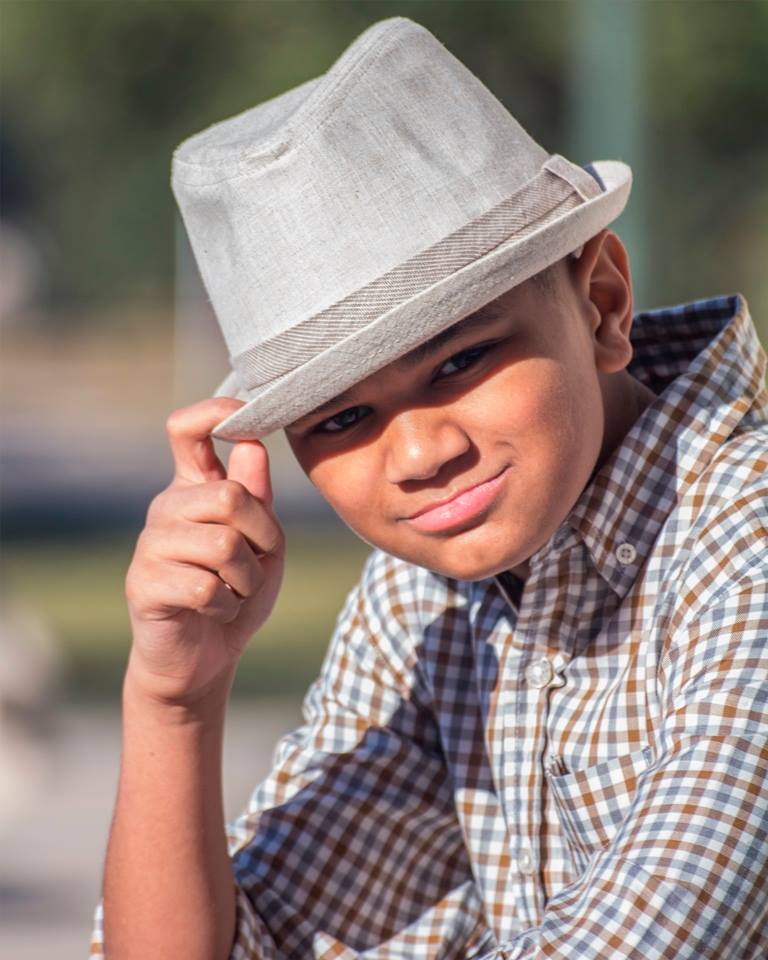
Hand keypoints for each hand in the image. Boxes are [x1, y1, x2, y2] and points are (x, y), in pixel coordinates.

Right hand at [123, 397, 284, 706]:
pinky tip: (214, 611)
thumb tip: (251, 445)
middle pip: (229, 496)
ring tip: (234, 591)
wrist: (203, 659)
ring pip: (224, 545)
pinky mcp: (143, 583)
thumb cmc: (237, 593)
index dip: (214, 412)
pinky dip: (226, 605)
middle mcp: (167, 507)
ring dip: (246, 578)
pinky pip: (206, 586)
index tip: (244, 414)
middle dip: (261, 536)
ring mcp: (150, 544)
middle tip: (257, 564)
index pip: (186, 429)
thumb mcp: (263, 544)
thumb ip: (257, 498)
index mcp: (194, 488)